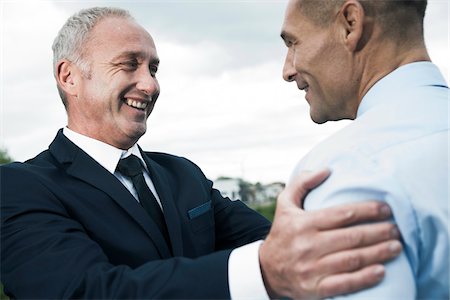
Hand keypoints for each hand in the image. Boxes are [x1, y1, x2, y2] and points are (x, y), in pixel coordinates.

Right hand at [259, 169, 401, 298]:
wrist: (267, 269)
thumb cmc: (283, 232)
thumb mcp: (285, 204)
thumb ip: (302, 183)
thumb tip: (326, 170)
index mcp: (303, 223)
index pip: (342, 214)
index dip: (367, 211)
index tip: (386, 209)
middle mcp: (307, 245)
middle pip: (352, 237)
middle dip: (379, 231)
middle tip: (397, 228)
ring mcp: (311, 268)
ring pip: (352, 259)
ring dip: (378, 253)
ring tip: (397, 246)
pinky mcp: (315, 288)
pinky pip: (344, 284)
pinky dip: (364, 278)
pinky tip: (381, 271)